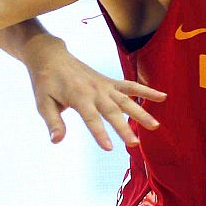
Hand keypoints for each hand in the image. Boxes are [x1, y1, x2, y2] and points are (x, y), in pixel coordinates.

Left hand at [20, 34, 165, 150]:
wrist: (52, 57)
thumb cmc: (45, 83)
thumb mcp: (42, 102)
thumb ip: (53, 122)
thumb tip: (56, 141)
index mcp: (78, 96)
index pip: (91, 118)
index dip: (100, 133)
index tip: (109, 148)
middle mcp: (95, 90)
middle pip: (112, 111)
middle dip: (124, 127)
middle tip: (135, 143)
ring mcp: (105, 85)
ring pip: (126, 100)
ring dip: (141, 112)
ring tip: (155, 126)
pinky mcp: (109, 82)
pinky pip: (130, 86)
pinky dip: (146, 90)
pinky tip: (162, 97)